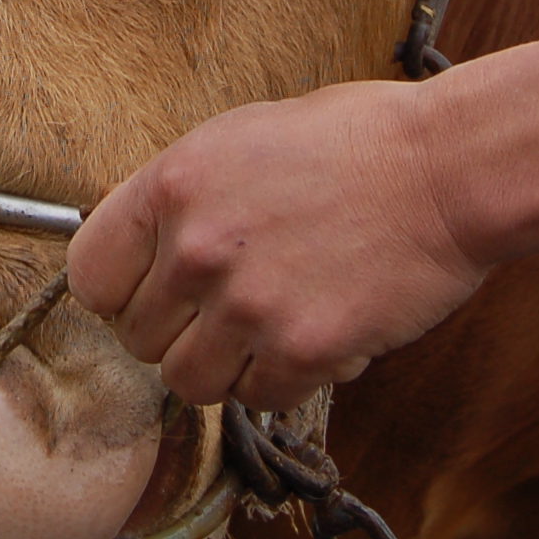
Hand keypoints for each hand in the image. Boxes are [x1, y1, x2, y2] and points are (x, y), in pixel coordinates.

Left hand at [67, 80, 490, 411]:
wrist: (448, 169)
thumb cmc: (355, 143)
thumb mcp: (239, 139)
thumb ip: (181, 199)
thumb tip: (141, 250)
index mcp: (172, 185)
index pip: (90, 275)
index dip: (121, 292)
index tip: (151, 293)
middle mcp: (197, 249)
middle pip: (139, 339)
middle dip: (179, 331)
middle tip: (228, 310)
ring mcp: (248, 305)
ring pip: (189, 383)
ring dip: (225, 366)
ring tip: (267, 329)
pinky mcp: (302, 351)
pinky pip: (257, 398)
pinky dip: (282, 380)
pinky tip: (315, 335)